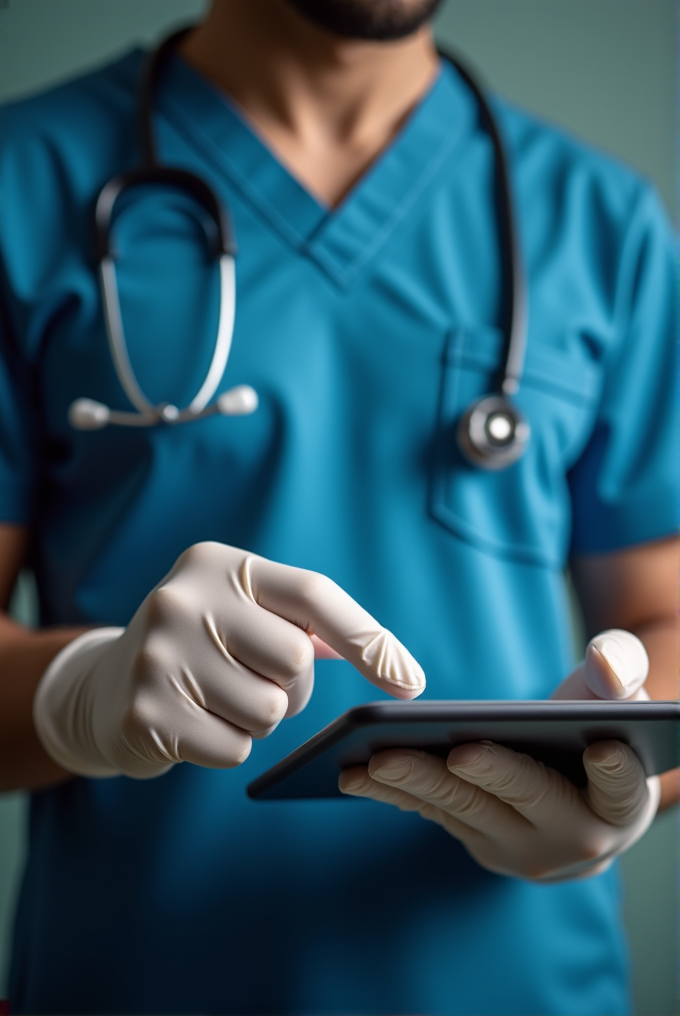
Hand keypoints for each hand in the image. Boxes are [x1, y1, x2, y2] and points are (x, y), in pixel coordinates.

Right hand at [33, 542, 423, 777]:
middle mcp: (183, 598)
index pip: (313, 595)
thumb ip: (311, 626)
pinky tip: (194, 725)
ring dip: (258, 719)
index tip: (409, 682)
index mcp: (219, 564)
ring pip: (269, 711)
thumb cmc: (203, 647)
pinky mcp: (145, 711)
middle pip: (296, 662)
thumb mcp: (246, 613)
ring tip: (217, 699)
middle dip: (290, 686)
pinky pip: (235, 749)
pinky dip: (227, 746)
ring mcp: (158, 654)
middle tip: (251, 679)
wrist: (106, 688)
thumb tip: (400, 670)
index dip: (367, 638)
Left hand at [339, 630, 659, 880]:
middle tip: (456, 751)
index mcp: (621, 802)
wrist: (580, 783)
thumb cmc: (602, 724)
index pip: (622, 786)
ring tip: (374, 761)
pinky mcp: (479, 843)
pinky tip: (355, 774)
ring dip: (418, 786)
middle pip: (527, 799)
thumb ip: (623, 669)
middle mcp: (575, 838)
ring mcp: (521, 847)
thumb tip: (602, 659)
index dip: (614, 771)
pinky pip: (436, 815)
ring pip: (466, 811)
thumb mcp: (622, 694)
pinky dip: (396, 794)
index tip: (600, 748)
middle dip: (488, 775)